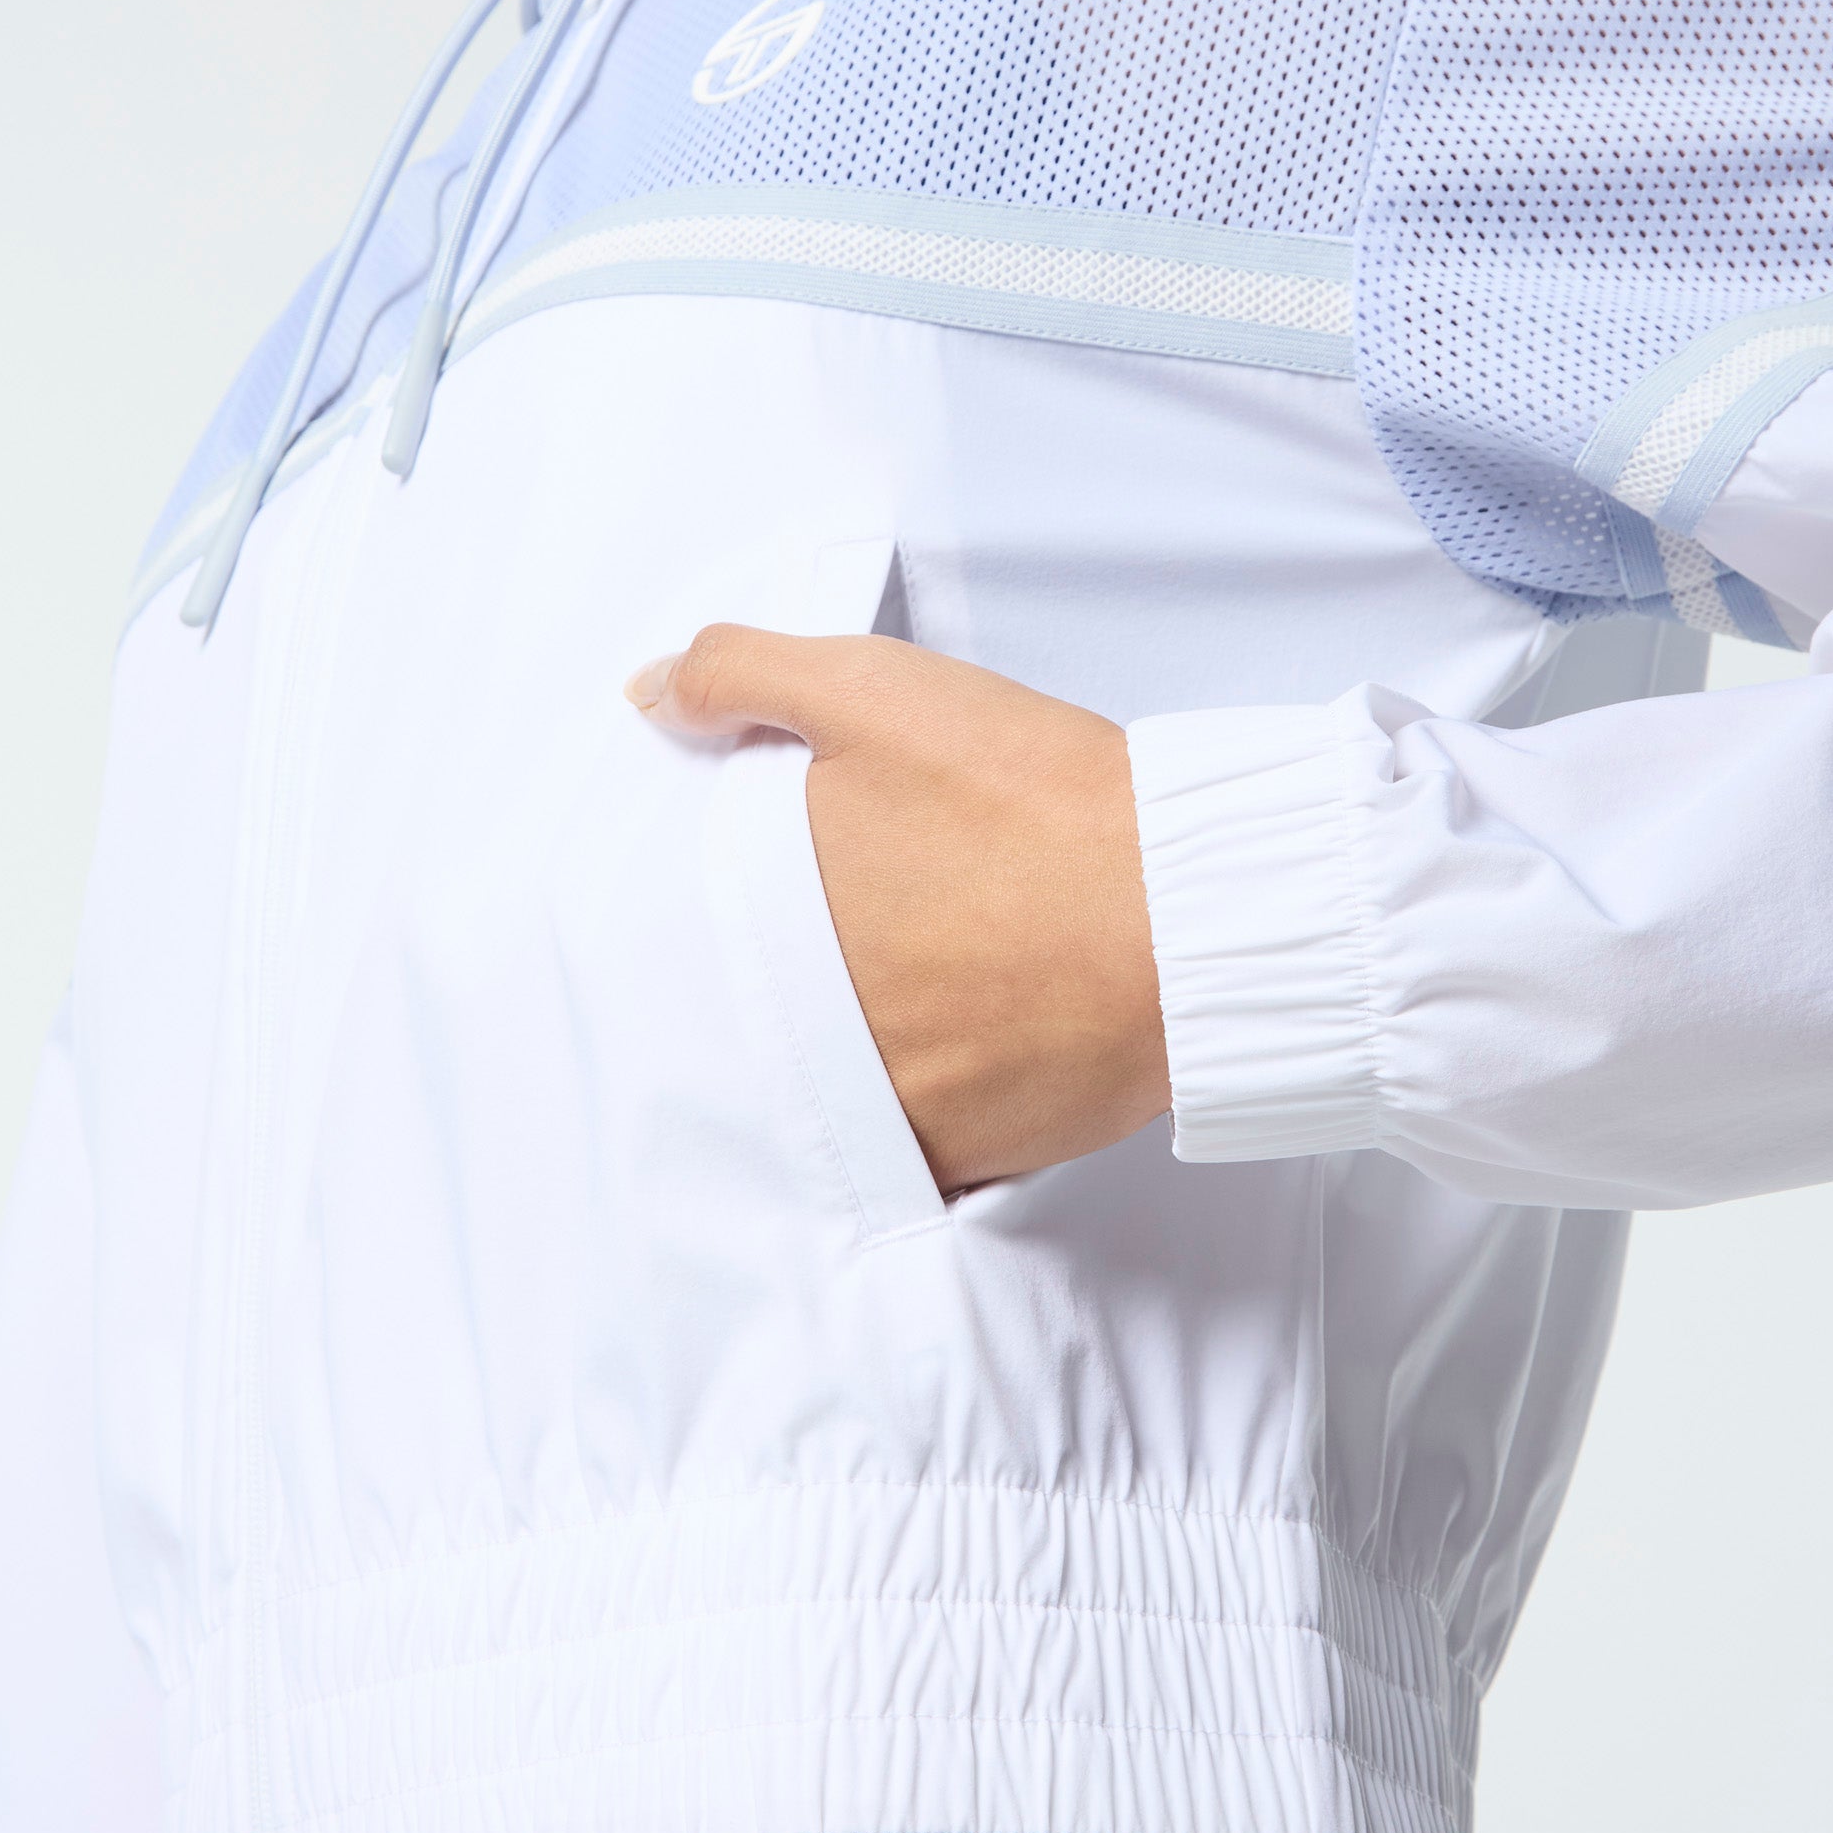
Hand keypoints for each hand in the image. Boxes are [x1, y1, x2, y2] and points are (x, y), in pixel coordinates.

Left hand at [628, 629, 1170, 1191]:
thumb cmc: (1036, 802)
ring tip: (931, 996)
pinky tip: (972, 1052)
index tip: (791, 898)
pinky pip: (915, 1149)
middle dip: (806, 984)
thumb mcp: (875, 690)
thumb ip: (743, 674)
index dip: (741, 918)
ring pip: (839, 1088)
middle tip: (879, 942)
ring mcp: (883, 1108)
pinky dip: (932, 1107)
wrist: (1185, 909)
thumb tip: (646, 693)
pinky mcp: (962, 1158)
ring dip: (867, 1052)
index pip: (707, 941)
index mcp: (773, 924)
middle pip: (768, 1018)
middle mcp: (808, 1033)